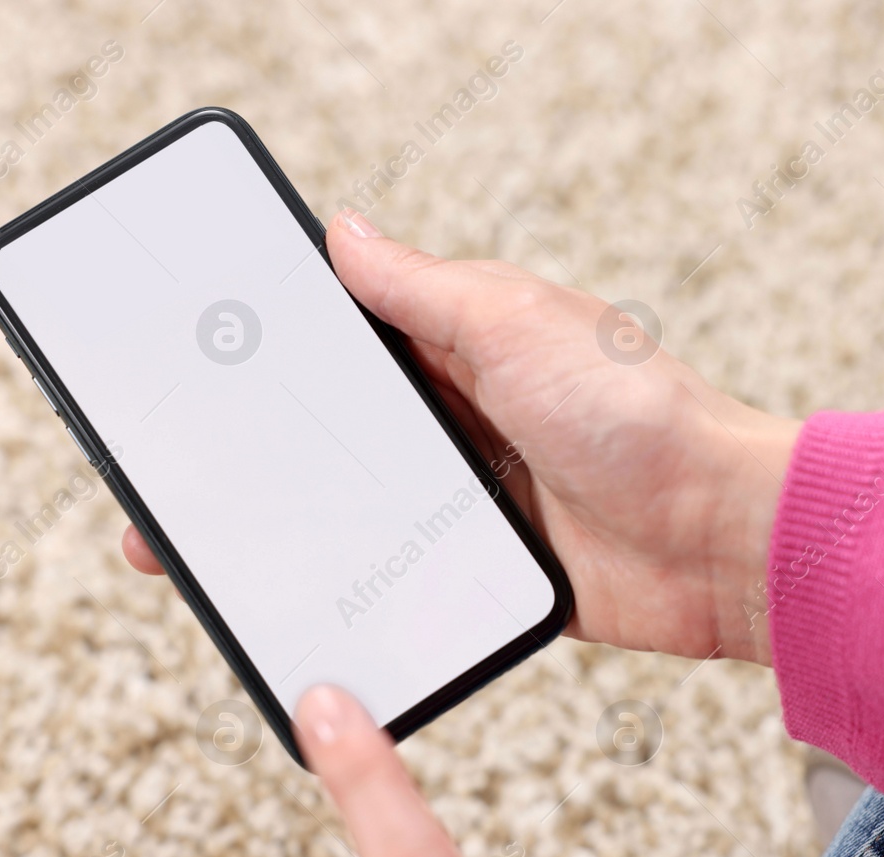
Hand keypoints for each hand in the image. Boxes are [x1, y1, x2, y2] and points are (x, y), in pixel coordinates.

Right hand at [123, 213, 799, 664]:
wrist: (716, 538)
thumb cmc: (635, 412)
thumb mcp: (516, 324)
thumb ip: (422, 290)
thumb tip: (342, 229)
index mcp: (457, 349)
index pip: (340, 341)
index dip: (268, 353)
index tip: (193, 368)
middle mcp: (453, 421)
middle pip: (329, 431)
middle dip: (252, 451)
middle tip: (167, 479)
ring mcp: (464, 498)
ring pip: (350, 507)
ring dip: (286, 523)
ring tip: (200, 555)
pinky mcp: (478, 567)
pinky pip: (396, 573)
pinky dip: (350, 580)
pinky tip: (294, 598)